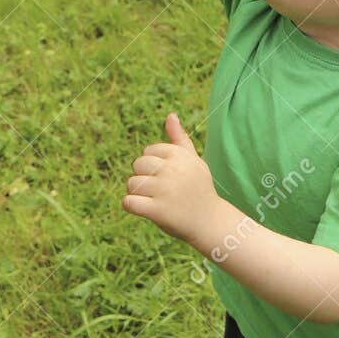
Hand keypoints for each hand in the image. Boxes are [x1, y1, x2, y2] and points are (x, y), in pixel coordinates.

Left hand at [122, 113, 217, 246]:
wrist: (210, 221)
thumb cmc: (199, 188)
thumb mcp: (193, 161)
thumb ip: (179, 139)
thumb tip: (170, 115)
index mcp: (179, 155)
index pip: (148, 152)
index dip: (153, 166)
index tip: (167, 177)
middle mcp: (172, 170)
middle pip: (137, 165)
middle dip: (143, 177)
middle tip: (158, 190)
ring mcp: (164, 190)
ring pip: (132, 183)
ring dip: (137, 193)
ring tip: (153, 200)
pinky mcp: (157, 210)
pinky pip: (128, 202)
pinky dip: (131, 206)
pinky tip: (143, 209)